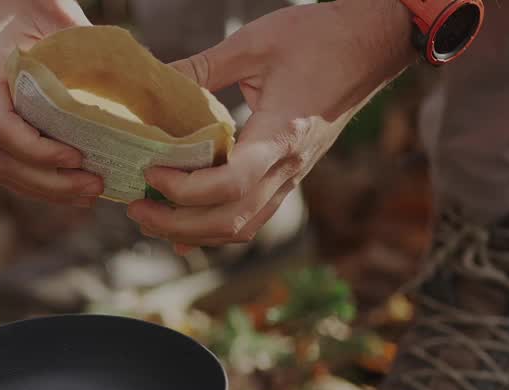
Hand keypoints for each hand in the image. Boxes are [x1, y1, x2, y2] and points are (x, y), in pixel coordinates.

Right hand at [0, 0, 104, 207]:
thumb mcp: (53, 14)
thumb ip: (77, 51)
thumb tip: (131, 87)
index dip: (37, 151)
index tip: (75, 156)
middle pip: (0, 161)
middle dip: (49, 183)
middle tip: (94, 186)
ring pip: (1, 168)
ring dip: (46, 190)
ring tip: (88, 193)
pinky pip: (8, 160)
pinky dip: (39, 180)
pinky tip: (70, 187)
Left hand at [126, 0, 414, 246]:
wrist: (372, 43)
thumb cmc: (318, 37)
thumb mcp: (254, 44)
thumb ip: (201, 69)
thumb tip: (152, 81)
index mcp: (281, 134)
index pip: (231, 184)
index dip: (185, 190)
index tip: (152, 172)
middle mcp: (289, 166)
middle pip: (230, 219)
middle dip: (178, 223)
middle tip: (136, 208)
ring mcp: (292, 176)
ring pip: (241, 227)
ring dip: (194, 232)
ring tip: (152, 217)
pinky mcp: (290, 176)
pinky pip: (252, 217)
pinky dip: (215, 229)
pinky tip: (184, 232)